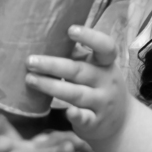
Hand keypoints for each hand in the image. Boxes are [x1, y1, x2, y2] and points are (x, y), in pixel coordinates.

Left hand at [25, 25, 131, 142]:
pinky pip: (85, 118)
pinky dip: (76, 115)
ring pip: (76, 94)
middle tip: (30, 61)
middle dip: (53, 65)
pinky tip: (67, 112)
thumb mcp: (96, 68)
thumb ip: (77, 54)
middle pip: (79, 70)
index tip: (70, 30)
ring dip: (51, 86)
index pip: (105, 46)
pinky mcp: (95, 122)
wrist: (121, 121)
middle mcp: (106, 81)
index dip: (90, 37)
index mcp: (106, 63)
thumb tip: (45, 36)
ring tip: (30, 80)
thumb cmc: (99, 86)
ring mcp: (102, 102)